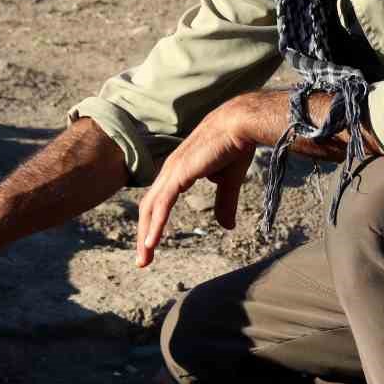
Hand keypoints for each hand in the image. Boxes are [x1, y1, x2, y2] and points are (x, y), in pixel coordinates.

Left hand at [135, 98, 255, 267]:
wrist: (241, 124)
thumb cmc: (235, 146)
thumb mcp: (228, 181)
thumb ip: (225, 203)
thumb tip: (226, 226)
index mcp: (178, 170)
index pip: (159, 201)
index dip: (154, 223)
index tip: (152, 244)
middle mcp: (170, 171)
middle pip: (148, 207)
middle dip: (144, 234)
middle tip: (143, 259)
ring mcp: (172, 172)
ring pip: (150, 209)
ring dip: (145, 235)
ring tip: (144, 259)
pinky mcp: (179, 175)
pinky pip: (162, 205)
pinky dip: (155, 225)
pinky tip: (151, 242)